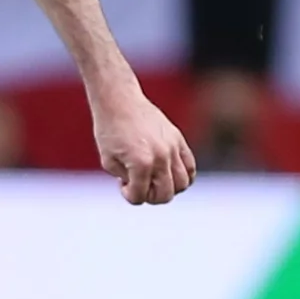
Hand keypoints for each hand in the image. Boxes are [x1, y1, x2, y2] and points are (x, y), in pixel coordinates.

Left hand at [94, 86, 196, 204]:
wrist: (120, 102)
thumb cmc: (110, 130)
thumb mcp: (109, 161)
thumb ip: (127, 180)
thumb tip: (144, 189)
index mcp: (141, 163)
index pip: (140, 196)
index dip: (129, 195)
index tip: (122, 183)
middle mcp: (161, 157)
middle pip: (165, 195)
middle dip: (150, 196)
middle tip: (138, 183)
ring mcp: (173, 148)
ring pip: (182, 184)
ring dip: (167, 187)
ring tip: (152, 177)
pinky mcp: (179, 140)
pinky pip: (190, 168)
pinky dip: (182, 177)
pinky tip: (166, 172)